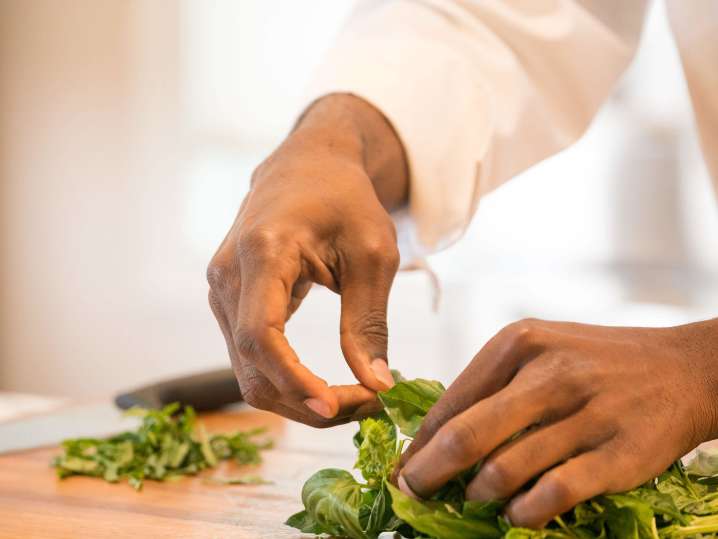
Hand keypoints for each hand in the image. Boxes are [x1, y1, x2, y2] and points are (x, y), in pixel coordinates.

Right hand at [207, 94, 407, 426]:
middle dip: (307, 401)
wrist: (308, 166)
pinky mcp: (231, 302)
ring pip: (249, 372)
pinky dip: (288, 382)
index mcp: (263, 252)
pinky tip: (327, 385)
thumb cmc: (345, 200)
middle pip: (252, 366)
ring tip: (356, 400)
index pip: (261, 335)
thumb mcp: (373, 254)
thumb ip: (369, 321)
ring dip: (298, 398)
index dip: (294, 379)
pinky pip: (251, 358)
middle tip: (368, 408)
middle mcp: (228, 276)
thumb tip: (376, 385)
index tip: (337, 406)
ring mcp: (222, 290)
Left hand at [397, 318, 717, 526]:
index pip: (452, 401)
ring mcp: (585, 414)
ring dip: (477, 496)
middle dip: (429, 473)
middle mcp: (549, 373)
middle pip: (466, 436)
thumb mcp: (539, 350)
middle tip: (412, 493)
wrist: (681, 368)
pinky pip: (551, 496)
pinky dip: (523, 513)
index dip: (420, 442)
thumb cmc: (594, 361)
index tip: (403, 468)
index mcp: (519, 342)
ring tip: (472, 500)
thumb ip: (492, 385)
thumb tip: (436, 436)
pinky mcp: (617, 454)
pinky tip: (514, 515)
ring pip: (505, 470)